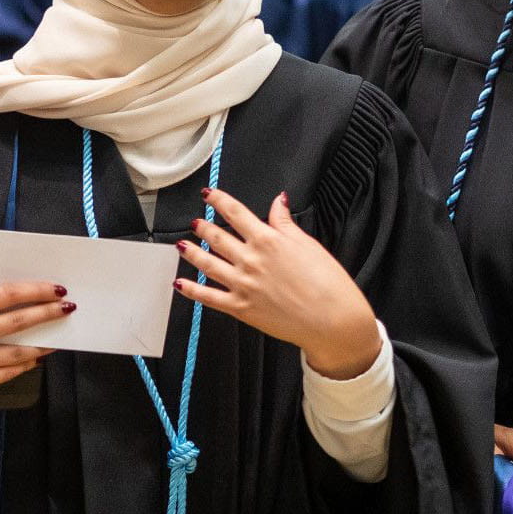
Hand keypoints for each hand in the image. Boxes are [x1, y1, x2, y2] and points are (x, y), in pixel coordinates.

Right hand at [0, 275, 74, 412]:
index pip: (5, 294)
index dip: (35, 290)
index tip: (55, 288)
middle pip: (17, 321)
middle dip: (48, 313)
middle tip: (68, 307)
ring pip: (17, 351)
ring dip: (43, 342)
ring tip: (59, 336)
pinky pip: (7, 372)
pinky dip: (25, 364)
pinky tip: (37, 357)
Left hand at [175, 189, 381, 379]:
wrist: (332, 318)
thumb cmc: (327, 282)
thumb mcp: (307, 243)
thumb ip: (285, 222)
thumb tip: (278, 201)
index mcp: (268, 240)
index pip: (235, 213)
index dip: (219, 201)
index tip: (209, 195)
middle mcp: (251, 260)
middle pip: (217, 237)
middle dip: (203, 227)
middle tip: (195, 222)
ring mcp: (243, 284)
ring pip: (208, 264)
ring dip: (192, 252)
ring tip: (182, 245)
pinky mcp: (241, 308)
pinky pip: (209, 297)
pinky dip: (192, 290)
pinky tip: (180, 283)